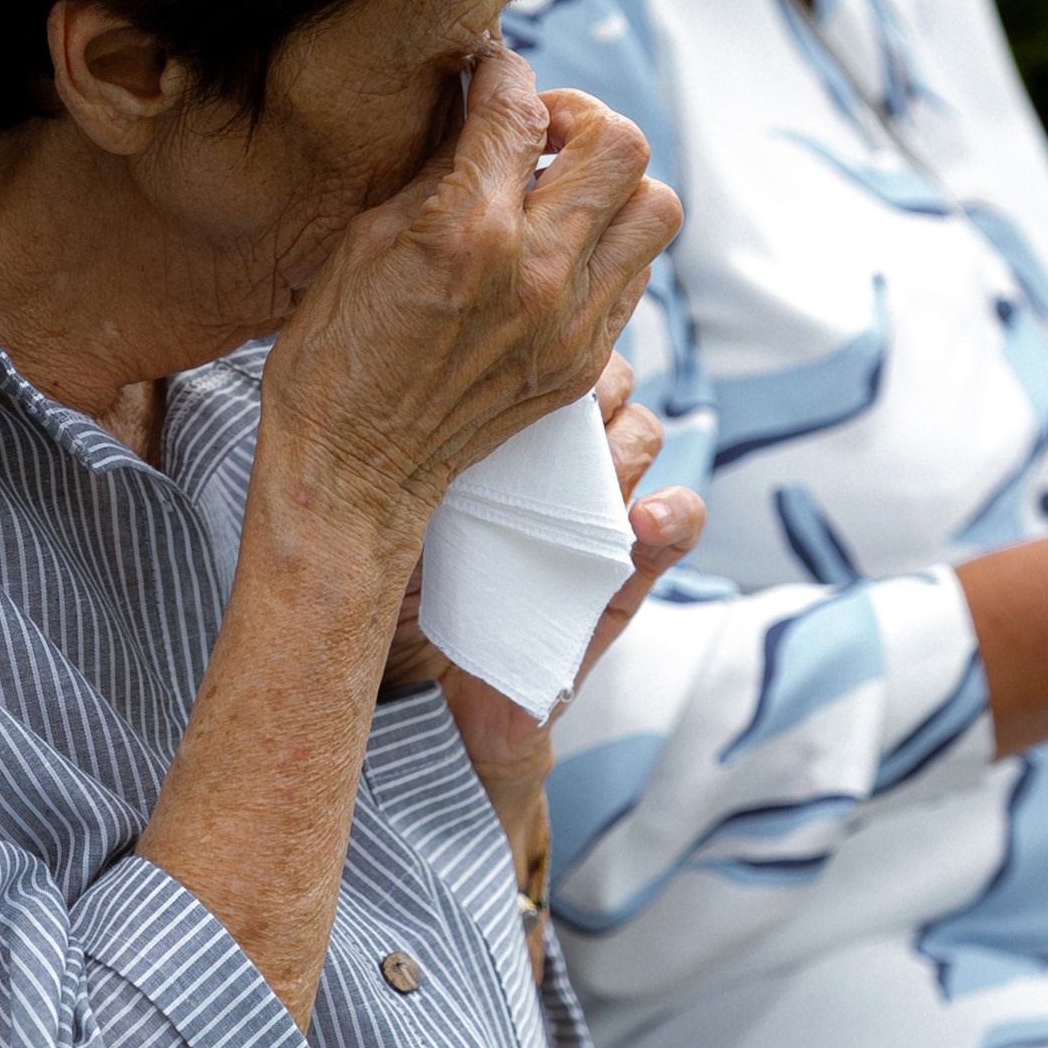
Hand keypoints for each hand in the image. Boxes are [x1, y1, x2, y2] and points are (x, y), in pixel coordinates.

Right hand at [258, 46, 679, 562]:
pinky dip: (606, 245)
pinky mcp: (584, 360)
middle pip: (619, 142)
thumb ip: (437, 167)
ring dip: (612, 183)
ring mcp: (572, 322)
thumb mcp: (366, 238)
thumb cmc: (335, 354)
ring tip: (559, 194)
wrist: (354, 473)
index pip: (520, 105)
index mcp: (467, 230)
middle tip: (534, 135)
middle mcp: (536, 272)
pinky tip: (556, 252)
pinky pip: (635, 274)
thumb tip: (478, 106)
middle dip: (575, 117)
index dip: (500, 72)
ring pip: (654, 205)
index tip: (486, 76)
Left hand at [382, 353, 706, 777]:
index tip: (515, 348)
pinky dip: (673, 513)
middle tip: (555, 405)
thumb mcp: (383, 511)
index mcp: (496, 434)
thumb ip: (391, 453)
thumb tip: (369, 375)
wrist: (424, 708)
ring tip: (589, 467)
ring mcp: (594, 513)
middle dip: (589, 379)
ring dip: (623, 440)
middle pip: (603, 381)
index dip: (543, 340)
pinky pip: (677, 525)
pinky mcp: (626, 576)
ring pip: (642, 436)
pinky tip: (642, 520)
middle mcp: (552, 463)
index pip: (540, 353)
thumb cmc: (389, 595)